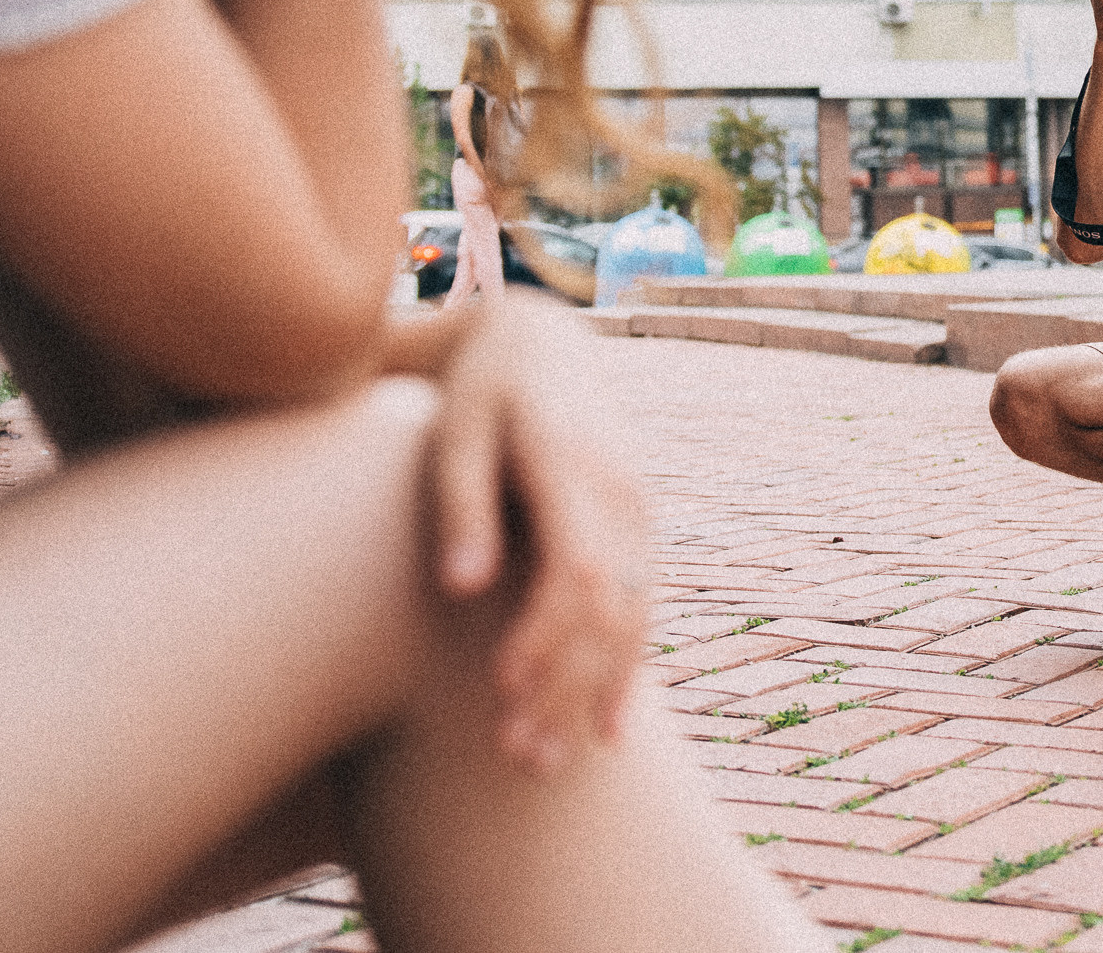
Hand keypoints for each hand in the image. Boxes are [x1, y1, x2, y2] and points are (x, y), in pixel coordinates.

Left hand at [431, 291, 652, 768]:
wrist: (542, 341)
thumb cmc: (482, 389)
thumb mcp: (457, 430)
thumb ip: (461, 505)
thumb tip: (463, 587)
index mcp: (577, 467)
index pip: (577, 571)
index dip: (546, 638)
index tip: (502, 692)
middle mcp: (623, 495)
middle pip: (611, 611)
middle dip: (569, 688)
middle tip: (520, 758)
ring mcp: (640, 513)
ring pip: (635, 618)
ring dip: (598, 693)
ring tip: (555, 760)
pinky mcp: (640, 529)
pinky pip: (645, 608)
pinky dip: (627, 668)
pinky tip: (605, 724)